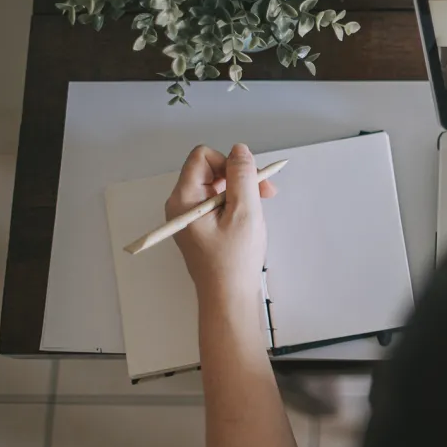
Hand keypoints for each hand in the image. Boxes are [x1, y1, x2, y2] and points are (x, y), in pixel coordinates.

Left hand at [165, 144, 276, 300]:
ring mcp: (190, 216)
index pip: (203, 157)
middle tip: (265, 194)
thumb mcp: (244, 212)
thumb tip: (240, 150)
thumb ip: (242, 176)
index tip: (249, 181)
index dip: (230, 163)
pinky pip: (218, 202)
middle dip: (239, 177)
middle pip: (210, 170)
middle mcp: (181, 204)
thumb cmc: (234, 261)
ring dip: (241, 192)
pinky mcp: (200, 226)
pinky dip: (237, 205)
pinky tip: (249, 221)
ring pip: (217, 186)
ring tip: (258, 211)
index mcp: (184, 199)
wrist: (228, 296)